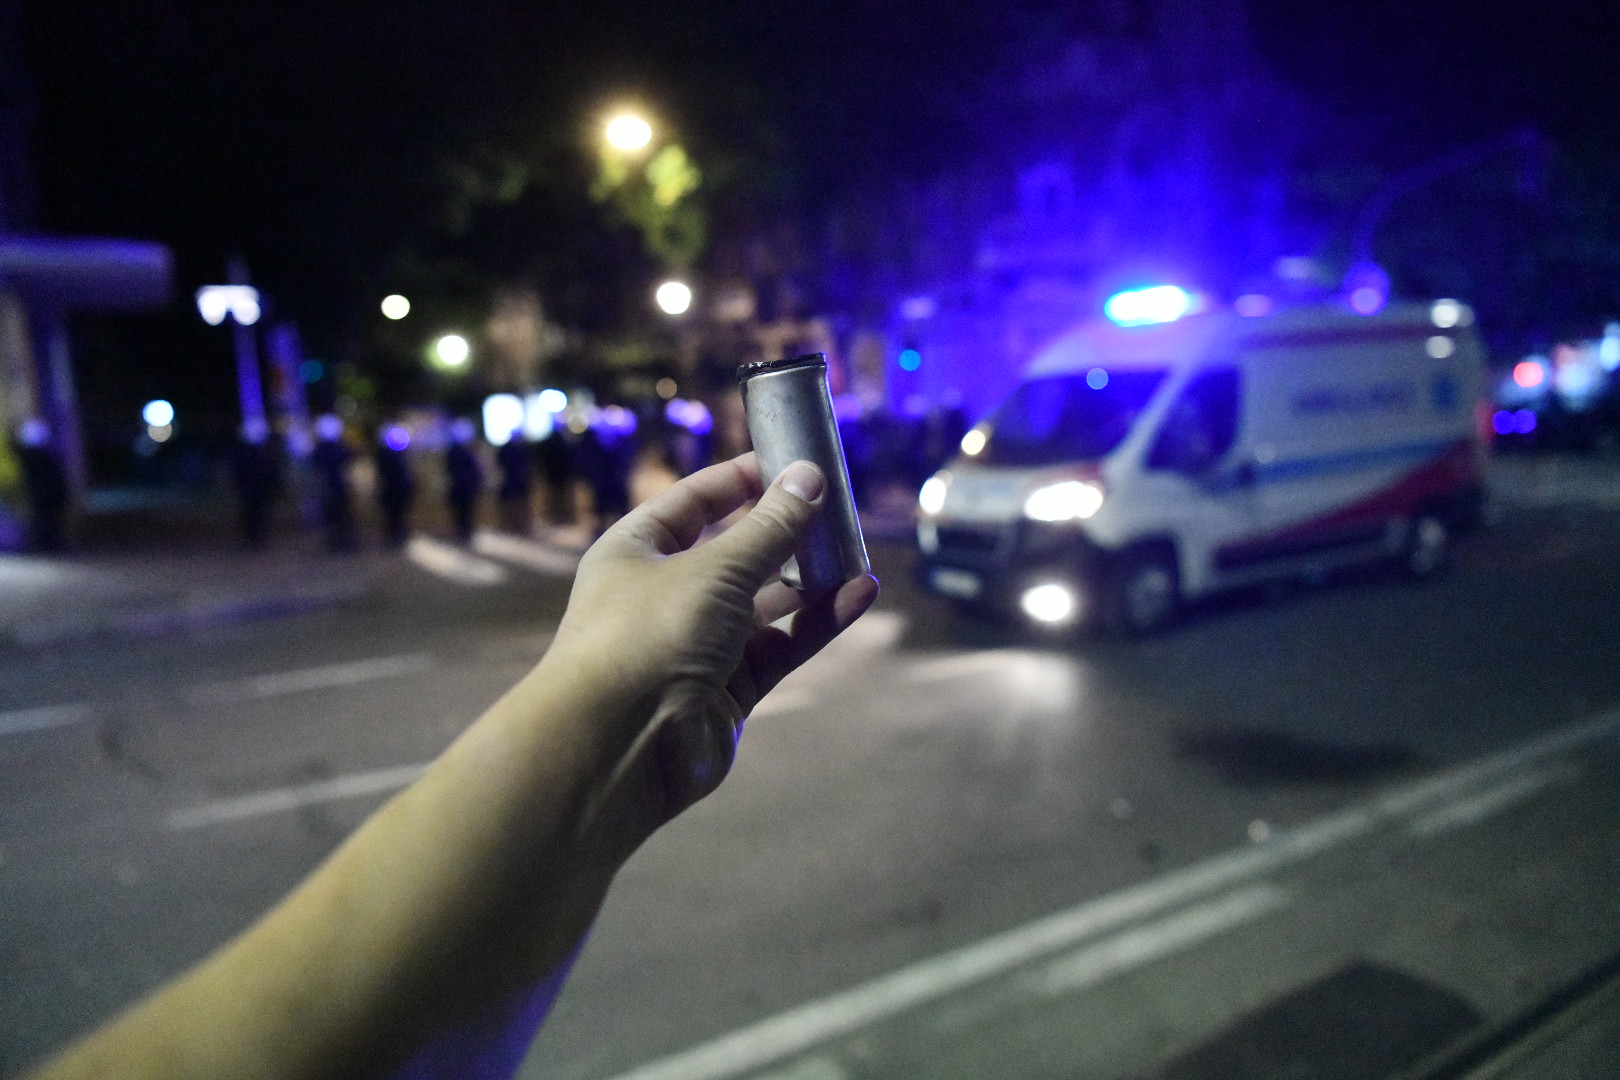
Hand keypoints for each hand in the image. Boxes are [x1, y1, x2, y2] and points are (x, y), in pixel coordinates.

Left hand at [542, 452, 877, 848]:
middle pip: (736, 553)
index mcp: (637, 551)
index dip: (741, 480)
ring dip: (811, 579)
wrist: (618, 745)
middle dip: (786, 533)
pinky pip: (780, 646)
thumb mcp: (716, 568)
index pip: (694, 503)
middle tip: (839, 509)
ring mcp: (698, 646)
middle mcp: (664, 595)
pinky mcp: (728, 691)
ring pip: (765, 604)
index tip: (792, 462)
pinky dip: (817, 622)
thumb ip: (770, 527)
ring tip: (859, 553)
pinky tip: (859, 595)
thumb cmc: (649, 634)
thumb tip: (809, 477)